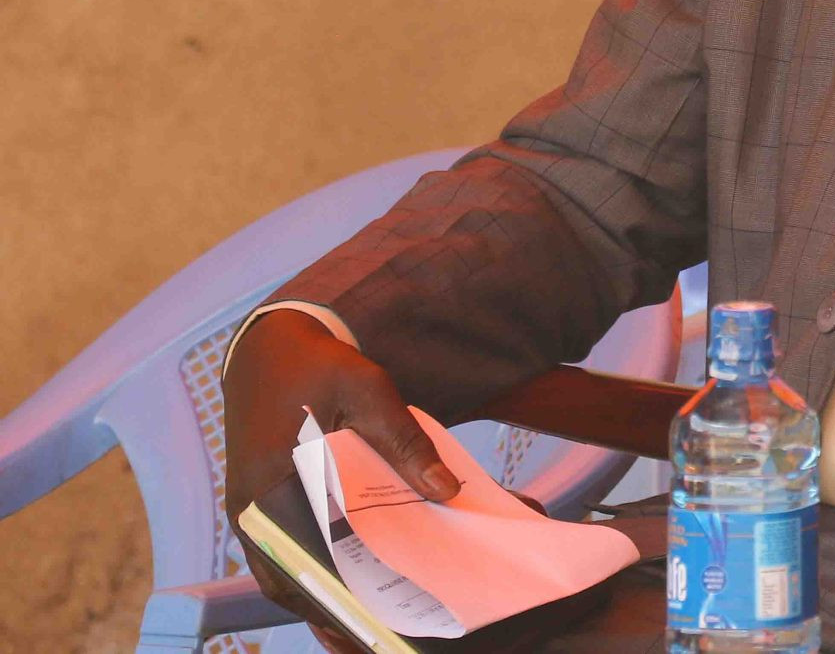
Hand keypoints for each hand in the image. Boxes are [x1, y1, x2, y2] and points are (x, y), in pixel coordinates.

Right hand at [222, 310, 459, 627]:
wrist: (268, 346)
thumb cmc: (318, 365)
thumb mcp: (368, 389)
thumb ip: (404, 440)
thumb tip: (445, 491)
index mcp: (269, 492)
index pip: (299, 568)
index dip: (333, 604)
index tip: (368, 629)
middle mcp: (252, 514)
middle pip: (294, 580)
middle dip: (336, 609)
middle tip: (383, 632)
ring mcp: (253, 513)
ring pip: (290, 570)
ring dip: (328, 591)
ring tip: (379, 612)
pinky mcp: (264, 505)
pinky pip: (290, 549)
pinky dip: (322, 564)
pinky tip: (363, 568)